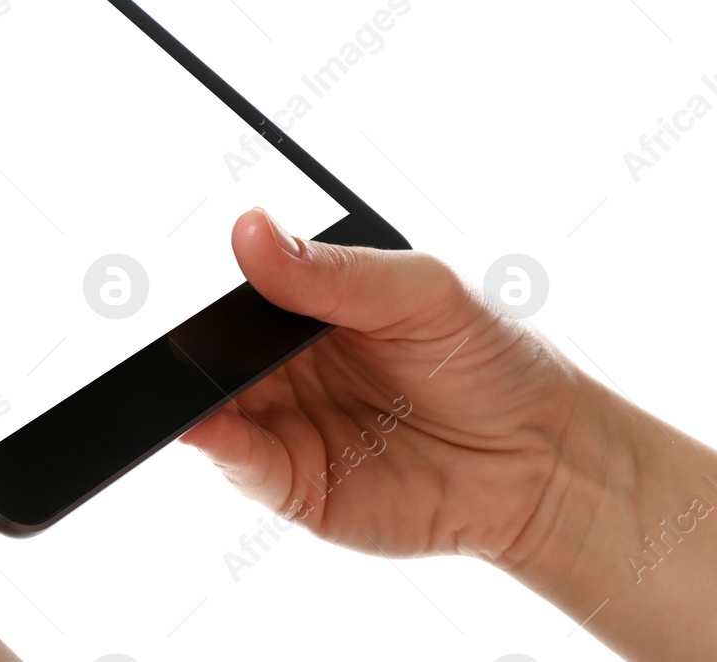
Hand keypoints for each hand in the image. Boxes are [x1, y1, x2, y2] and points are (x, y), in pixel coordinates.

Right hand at [180, 208, 591, 568]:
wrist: (547, 459)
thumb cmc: (492, 361)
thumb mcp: (420, 291)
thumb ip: (332, 271)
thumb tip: (251, 231)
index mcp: (307, 311)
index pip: (237, 296)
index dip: (207, 291)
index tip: (169, 276)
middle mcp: (286, 370)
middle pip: (215, 356)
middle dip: (191, 349)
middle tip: (181, 339)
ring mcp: (288, 428)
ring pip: (215, 409)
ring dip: (192, 397)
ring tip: (183, 383)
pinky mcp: (298, 486)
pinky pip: (242, 464)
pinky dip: (217, 445)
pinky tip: (205, 425)